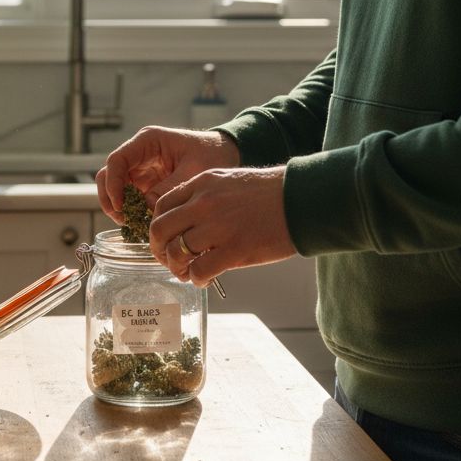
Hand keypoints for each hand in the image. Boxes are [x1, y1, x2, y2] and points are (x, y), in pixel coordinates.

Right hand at [96, 126, 240, 225]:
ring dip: (118, 206)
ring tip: (131, 224)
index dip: (114, 184)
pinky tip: (141, 224)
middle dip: (111, 198)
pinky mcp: (146, 183)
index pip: (117, 160)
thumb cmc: (211, 156)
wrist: (226, 155)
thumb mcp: (193, 172)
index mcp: (148, 141)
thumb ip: (169, 188)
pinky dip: (131, 211)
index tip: (121, 206)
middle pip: (109, 174)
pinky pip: (129, 197)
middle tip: (123, 219)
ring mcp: (140, 169)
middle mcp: (139, 153)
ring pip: (115, 188)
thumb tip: (146, 206)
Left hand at [148, 166, 295, 287]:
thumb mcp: (229, 181)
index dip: (158, 228)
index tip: (165, 240)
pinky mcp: (234, 249)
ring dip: (178, 268)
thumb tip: (187, 224)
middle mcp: (204, 203)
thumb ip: (204, 197)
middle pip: (160, 230)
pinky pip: (199, 270)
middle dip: (160, 250)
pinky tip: (205, 279)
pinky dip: (197, 279)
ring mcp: (218, 226)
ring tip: (188, 273)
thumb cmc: (270, 193)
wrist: (302, 199)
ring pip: (176, 252)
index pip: (161, 206)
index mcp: (201, 184)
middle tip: (170, 261)